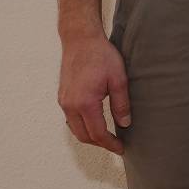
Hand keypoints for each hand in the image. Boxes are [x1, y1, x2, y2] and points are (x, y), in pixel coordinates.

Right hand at [59, 33, 130, 153]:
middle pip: (83, 136)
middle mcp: (70, 105)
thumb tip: (125, 124)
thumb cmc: (102, 56)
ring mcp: (63, 102)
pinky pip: (71, 119)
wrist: (80, 40)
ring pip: (75, 129)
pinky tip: (95, 123)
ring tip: (108, 137)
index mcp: (85, 103)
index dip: (110, 144)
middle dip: (100, 143)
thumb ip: (121, 103)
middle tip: (117, 145)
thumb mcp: (119, 79)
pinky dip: (83, 126)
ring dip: (90, 136)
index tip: (122, 149)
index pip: (97, 133)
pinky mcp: (62, 97)